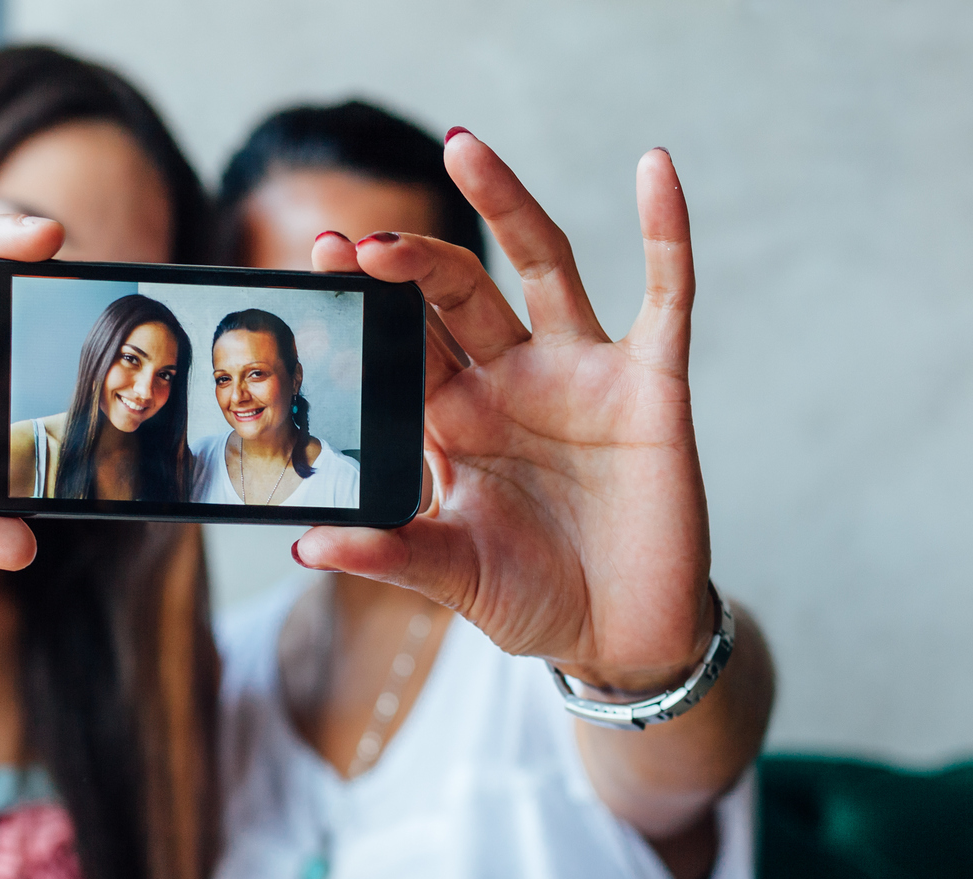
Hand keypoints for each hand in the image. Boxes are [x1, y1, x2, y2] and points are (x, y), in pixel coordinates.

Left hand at [301, 137, 710, 692]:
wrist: (621, 636)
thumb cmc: (534, 598)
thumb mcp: (451, 575)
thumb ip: (387, 552)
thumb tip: (306, 542)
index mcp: (455, 419)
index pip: (405, 339)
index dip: (369, 299)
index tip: (322, 259)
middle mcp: (514, 380)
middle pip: (459, 292)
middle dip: (413, 260)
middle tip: (363, 242)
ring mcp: (582, 374)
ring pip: (543, 265)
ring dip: (506, 205)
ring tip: (462, 148)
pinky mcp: (651, 385)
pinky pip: (667, 296)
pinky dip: (666, 231)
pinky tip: (654, 169)